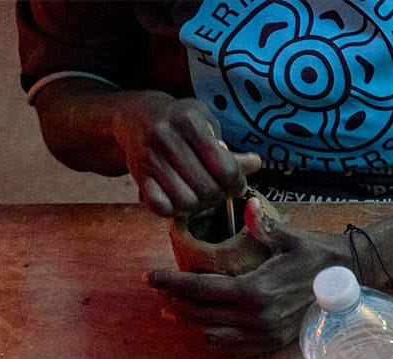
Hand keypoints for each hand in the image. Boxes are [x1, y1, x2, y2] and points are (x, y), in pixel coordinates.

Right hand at [109, 92, 260, 217]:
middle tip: (217, 191)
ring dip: (197, 205)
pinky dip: (173, 210)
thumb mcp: (207, 125)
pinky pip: (160, 207)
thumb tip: (255, 164)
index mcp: (189, 121)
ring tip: (198, 194)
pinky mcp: (138, 175)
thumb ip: (230, 150)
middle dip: (218, 196)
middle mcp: (166, 137)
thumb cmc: (180, 122)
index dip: (237, 184)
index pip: (225, 169)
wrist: (136, 116)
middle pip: (208, 190)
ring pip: (186, 202)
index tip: (236, 185)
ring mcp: (150, 157)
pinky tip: (178, 199)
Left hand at [147, 199, 348, 353]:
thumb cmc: (319, 254)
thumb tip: (245, 205)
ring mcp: (265, 334)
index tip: (150, 277)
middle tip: (159, 292)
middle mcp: (257, 318)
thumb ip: (263, 225)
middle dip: (174, 303)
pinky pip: (233, 348)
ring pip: (213, 336)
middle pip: (201, 315)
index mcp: (255, 291)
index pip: (201, 290)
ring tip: (172, 312)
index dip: (172, 284)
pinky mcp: (273, 342)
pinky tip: (202, 327)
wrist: (351, 281)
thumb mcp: (290, 236)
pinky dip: (212, 339)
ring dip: (189, 324)